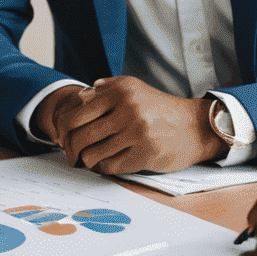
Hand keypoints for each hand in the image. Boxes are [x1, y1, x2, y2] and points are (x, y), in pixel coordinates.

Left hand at [35, 77, 224, 174]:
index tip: (62, 136)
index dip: (63, 128)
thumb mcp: (133, 88)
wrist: (193, 126)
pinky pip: (110, 167)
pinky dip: (102, 167)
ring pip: (93, 154)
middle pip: (80, 136)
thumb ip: (105, 89)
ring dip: (87, 160)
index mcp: (119, 92)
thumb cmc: (158, 108)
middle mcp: (127, 110)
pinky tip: (104, 163)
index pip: (75, 113)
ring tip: (88, 158)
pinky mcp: (145, 155)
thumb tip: (79, 97)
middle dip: (71, 148)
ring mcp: (136, 133)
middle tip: (71, 153)